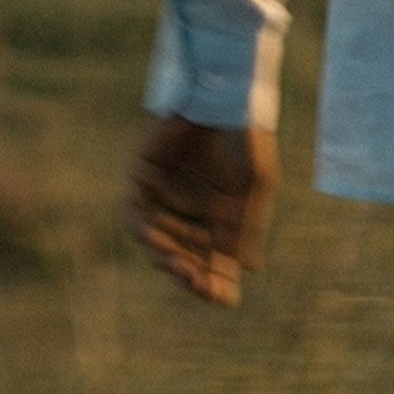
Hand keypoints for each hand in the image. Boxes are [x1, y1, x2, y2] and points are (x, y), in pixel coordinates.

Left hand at [127, 114, 277, 305]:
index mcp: (222, 220)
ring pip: (160, 242)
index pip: (217, 264)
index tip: (223, 296)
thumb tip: (248, 268)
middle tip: (196, 280)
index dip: (218, 284)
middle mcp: (192, 213)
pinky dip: (145, 230)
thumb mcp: (257, 184)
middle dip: (190, 275)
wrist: (225, 97)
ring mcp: (167, 198)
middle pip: (187, 259)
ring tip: (178, 263)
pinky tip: (156, 238)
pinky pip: (137, 214)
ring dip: (166, 256)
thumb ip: (250, 223)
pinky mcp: (144, 179)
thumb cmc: (246, 139)